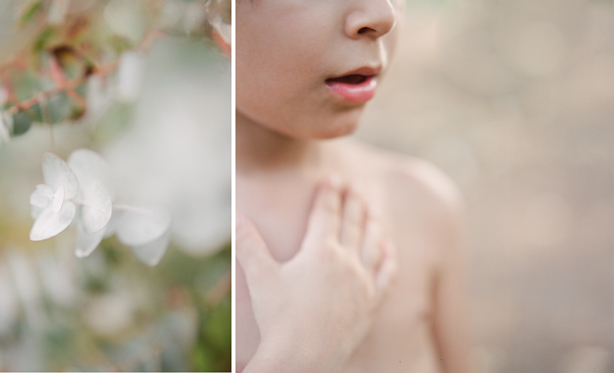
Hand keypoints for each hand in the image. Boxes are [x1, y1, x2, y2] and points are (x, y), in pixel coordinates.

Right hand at [238, 176, 397, 371]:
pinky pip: (386, 275)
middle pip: (353, 223)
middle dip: (354, 201)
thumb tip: (235, 215)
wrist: (303, 359)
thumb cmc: (279, 319)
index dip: (329, 193)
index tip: (333, 178)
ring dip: (374, 223)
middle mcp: (347, 263)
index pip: (327, 213)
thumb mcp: (260, 277)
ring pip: (374, 244)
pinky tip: (389, 249)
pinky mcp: (371, 305)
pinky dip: (388, 258)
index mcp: (320, 252)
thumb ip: (249, 243)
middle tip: (356, 185)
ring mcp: (363, 284)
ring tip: (374, 209)